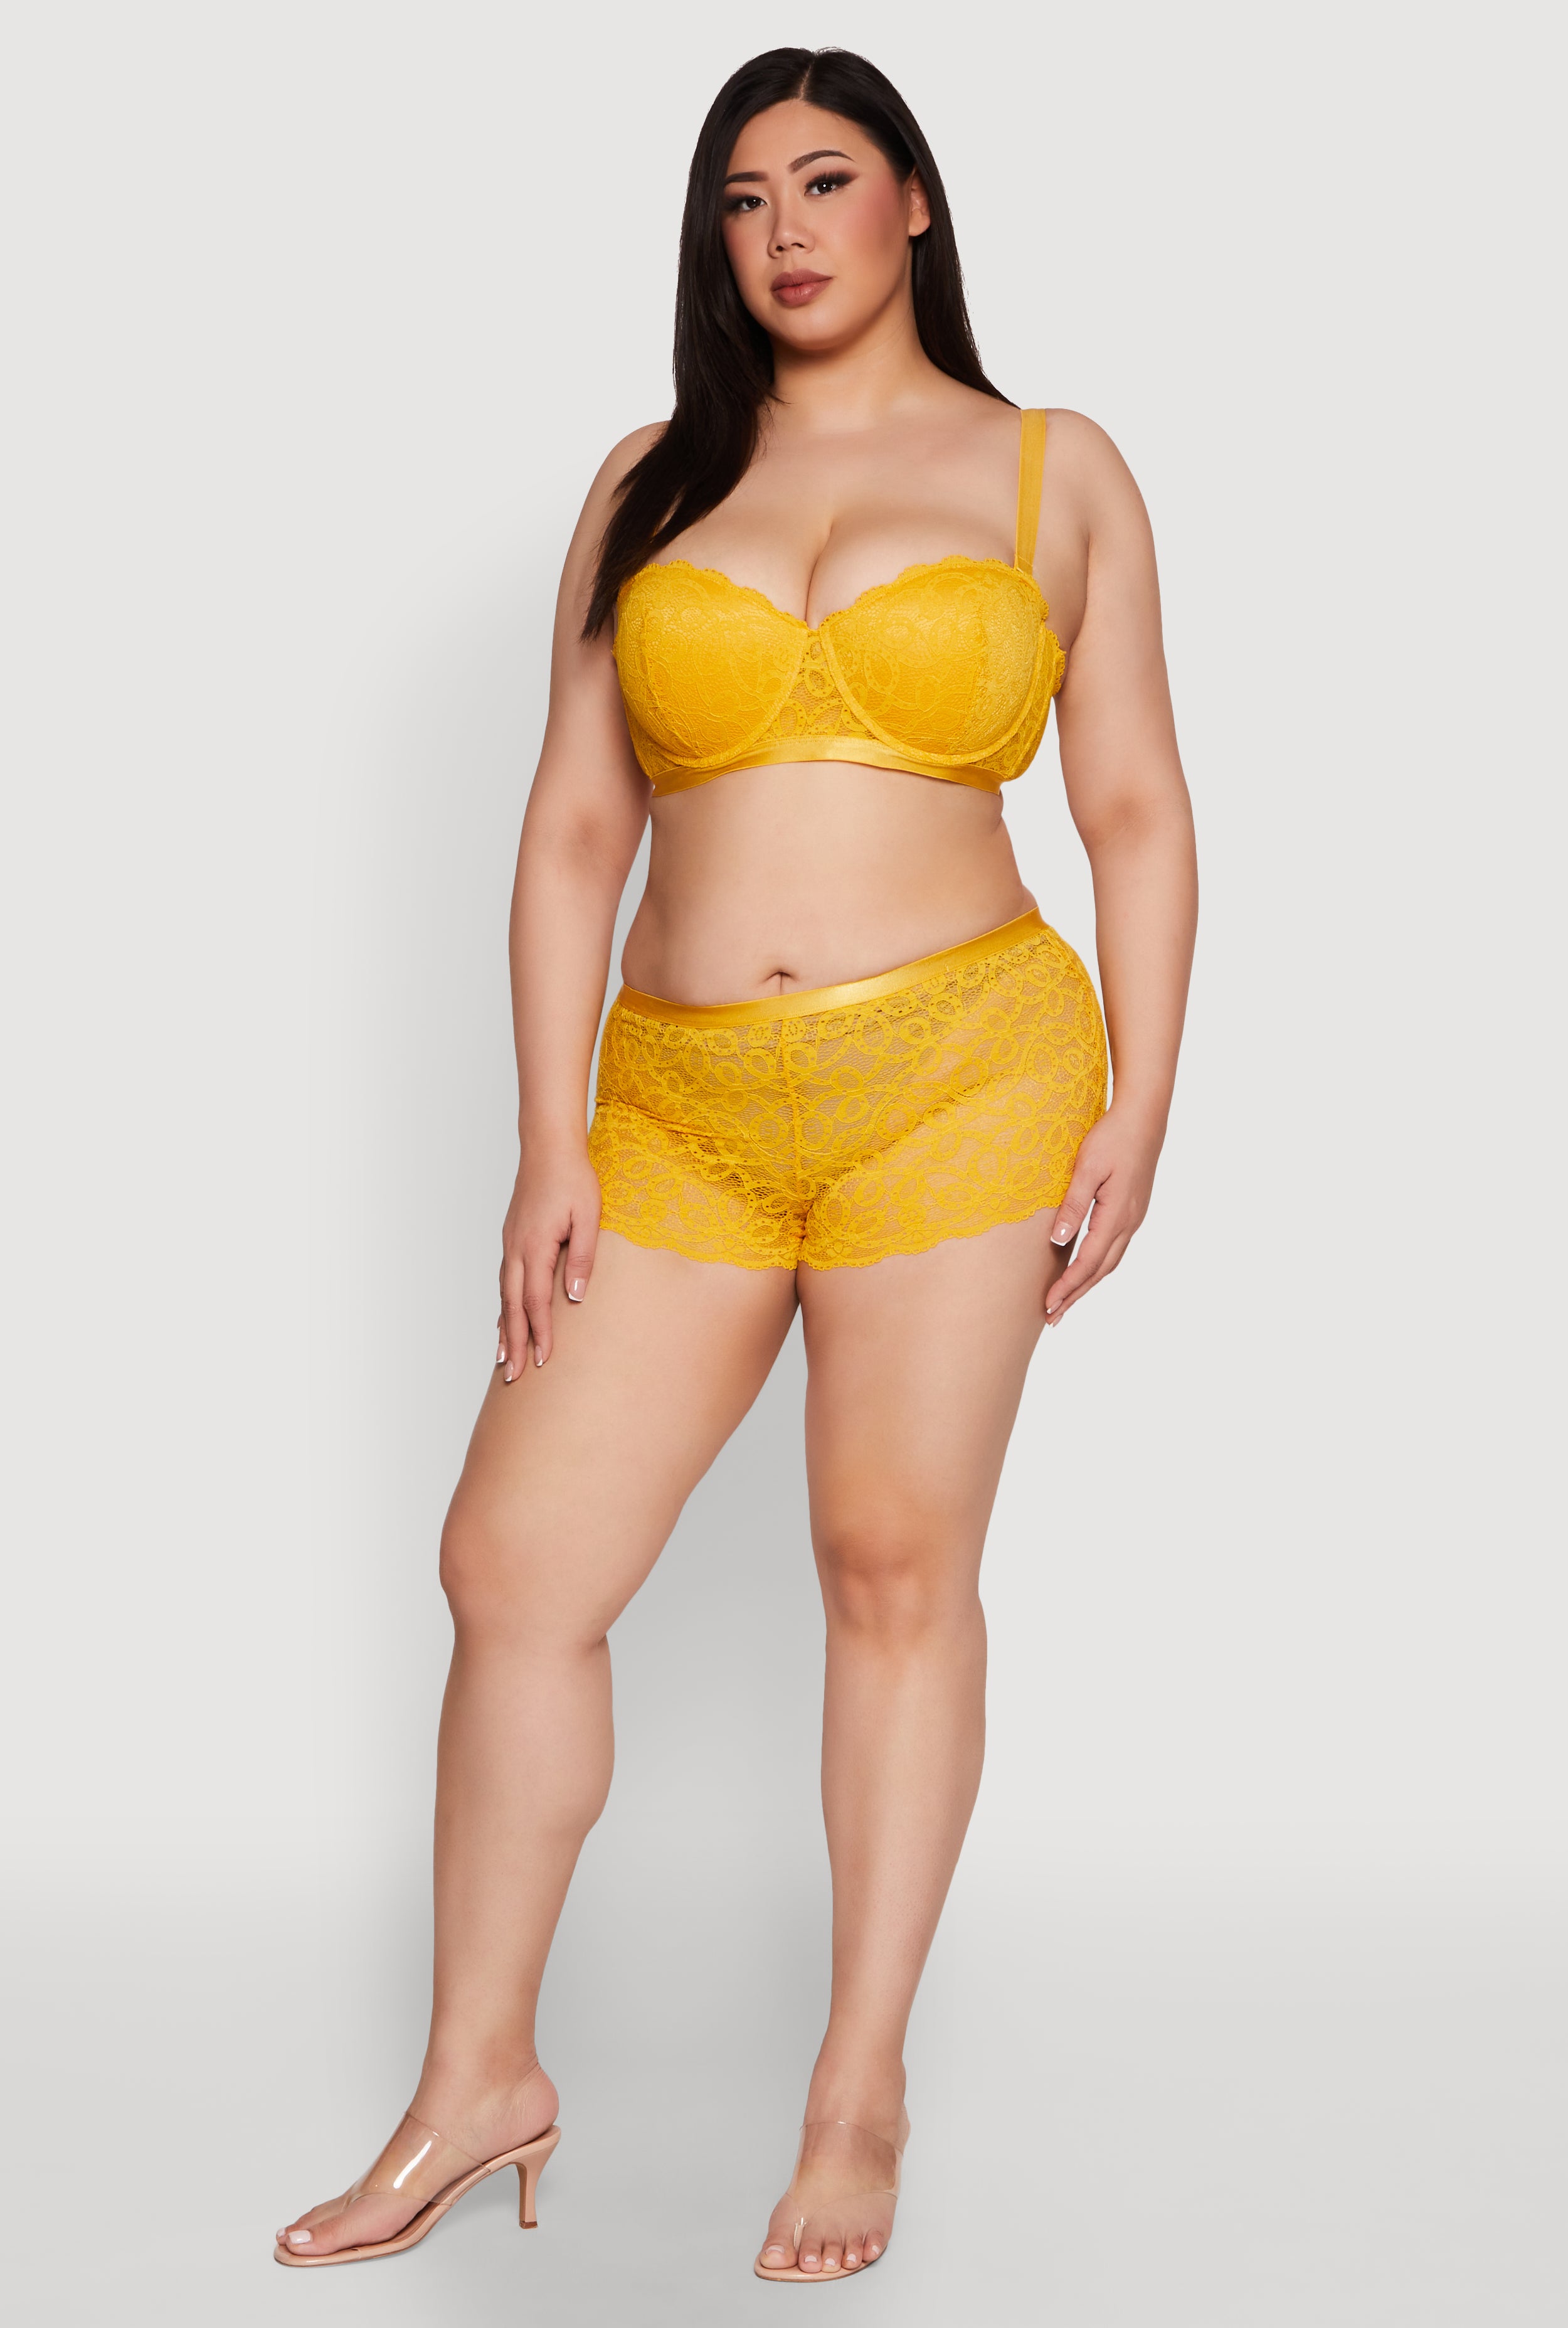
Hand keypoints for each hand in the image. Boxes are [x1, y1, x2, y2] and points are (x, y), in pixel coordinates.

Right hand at [497, 1138, 600, 1377]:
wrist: (548, 1147)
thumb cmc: (574, 1179)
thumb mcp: (588, 1216)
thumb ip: (582, 1257)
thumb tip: (574, 1296)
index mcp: (536, 1246)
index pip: (536, 1301)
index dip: (540, 1334)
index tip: (544, 1361)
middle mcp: (516, 1249)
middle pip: (512, 1306)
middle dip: (513, 1343)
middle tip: (513, 1377)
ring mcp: (511, 1244)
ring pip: (504, 1295)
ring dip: (504, 1328)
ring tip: (504, 1359)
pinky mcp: (512, 1239)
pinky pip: (504, 1280)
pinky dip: (504, 1305)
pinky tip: (505, 1318)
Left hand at [1043, 1104, 1163, 1325]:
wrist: (1144, 1117)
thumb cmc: (1112, 1138)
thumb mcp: (1087, 1169)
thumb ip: (1073, 1206)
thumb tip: (1058, 1241)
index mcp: (1116, 1216)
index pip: (1088, 1262)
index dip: (1068, 1286)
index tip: (1049, 1305)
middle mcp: (1129, 1223)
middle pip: (1100, 1270)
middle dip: (1076, 1295)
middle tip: (1053, 1317)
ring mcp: (1133, 1218)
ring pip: (1109, 1261)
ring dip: (1087, 1283)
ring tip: (1066, 1301)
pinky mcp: (1131, 1210)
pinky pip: (1113, 1247)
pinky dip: (1097, 1265)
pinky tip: (1085, 1269)